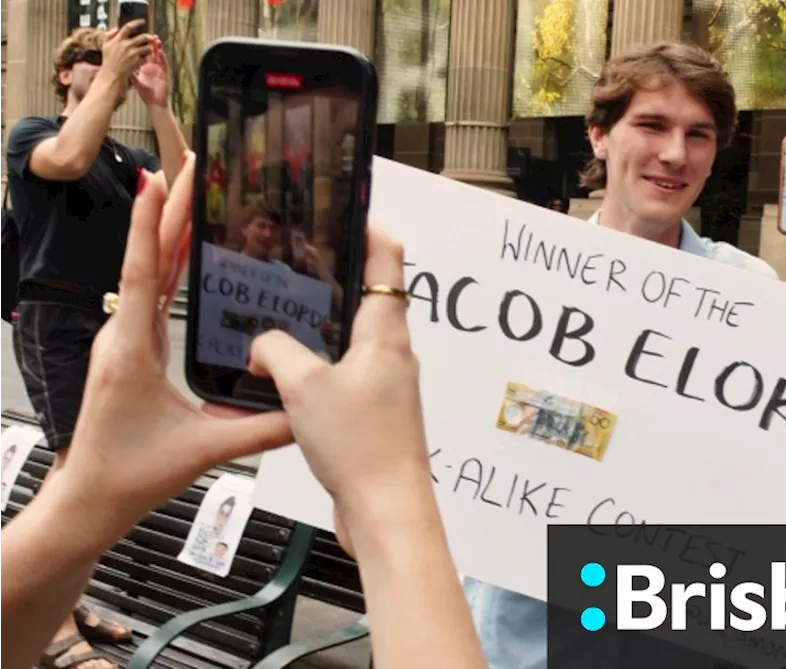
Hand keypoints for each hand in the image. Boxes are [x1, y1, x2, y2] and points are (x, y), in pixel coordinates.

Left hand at [54, 153, 293, 549]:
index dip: (153, 224)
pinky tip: (189, 254)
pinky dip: (170, 265)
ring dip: (170, 233)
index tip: (161, 179)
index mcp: (133, 350)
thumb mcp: (204, 450)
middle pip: (150, 260)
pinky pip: (152, 296)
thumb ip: (261, 430)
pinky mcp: (130, 352)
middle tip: (193, 168)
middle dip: (171, 211)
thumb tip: (309, 412)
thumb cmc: (130, 474)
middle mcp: (124, 336)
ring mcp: (125, 342)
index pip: (144, 272)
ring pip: (149, 274)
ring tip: (194, 196)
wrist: (88, 501)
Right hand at [99, 22, 153, 87]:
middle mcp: (126, 45)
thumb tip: (116, 28)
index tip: (142, 21)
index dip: (136, 22)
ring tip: (148, 50)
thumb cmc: (108, 60)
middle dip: (149, 37)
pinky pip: (146, 57)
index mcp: (118, 39)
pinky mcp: (137, 61)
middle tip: (152, 37)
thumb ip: (109, 35)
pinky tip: (144, 59)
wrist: (111, 74)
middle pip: (142, 37)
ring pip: (147, 47)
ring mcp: (132, 54)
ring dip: (149, 48)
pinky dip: (146, 58)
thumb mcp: (105, 46)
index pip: (128, 27)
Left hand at [132, 39, 169, 106]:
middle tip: (147, 35)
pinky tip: (160, 52)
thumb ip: (130, 73)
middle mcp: (153, 68)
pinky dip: (162, 58)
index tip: (137, 39)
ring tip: (155, 40)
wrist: (155, 104)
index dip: (141, 47)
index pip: (144, 55)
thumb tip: (121, 65)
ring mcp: (159, 71)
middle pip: (152, 53)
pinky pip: (164, 65)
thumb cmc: (146, 94)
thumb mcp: (136, 82)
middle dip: (150, 44)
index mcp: (146, 69)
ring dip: (157, 48)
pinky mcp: (164, 75)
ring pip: (159, 57)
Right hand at [248, 227, 431, 519]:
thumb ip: (277, 351)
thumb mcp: (304, 385)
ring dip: (322, 325)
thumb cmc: (358, 445)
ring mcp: (387, 386)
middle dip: (334, 277)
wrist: (386, 512)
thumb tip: (262, 345)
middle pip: (370, 297)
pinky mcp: (375, 416)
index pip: (387, 260)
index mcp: (387, 334)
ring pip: (354, 340)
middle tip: (292, 261)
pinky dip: (318, 367)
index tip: (339, 211)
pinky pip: (346, 377)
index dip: (367, 230)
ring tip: (279, 316)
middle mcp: (394, 354)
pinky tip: (286, 377)